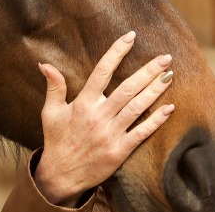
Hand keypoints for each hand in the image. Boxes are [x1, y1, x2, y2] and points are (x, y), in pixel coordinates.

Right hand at [33, 31, 175, 206]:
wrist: (60, 176)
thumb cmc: (56, 141)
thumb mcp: (50, 112)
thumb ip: (54, 87)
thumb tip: (45, 64)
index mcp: (83, 104)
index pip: (102, 72)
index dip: (117, 52)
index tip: (130, 37)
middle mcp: (98, 116)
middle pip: (127, 88)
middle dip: (148, 71)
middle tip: (165, 57)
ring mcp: (110, 134)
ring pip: (137, 107)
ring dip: (155, 91)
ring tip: (169, 75)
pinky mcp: (119, 151)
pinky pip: (141, 133)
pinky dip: (156, 121)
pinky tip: (170, 108)